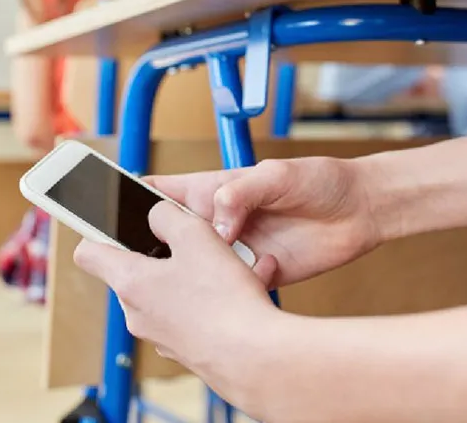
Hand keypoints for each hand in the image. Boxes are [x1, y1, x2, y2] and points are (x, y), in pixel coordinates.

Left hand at [74, 202, 283, 404]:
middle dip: (165, 253)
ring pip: (172, 291)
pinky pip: (195, 313)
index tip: (115, 224)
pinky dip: (214, 298)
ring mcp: (162, 336)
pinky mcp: (187, 349)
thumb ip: (167, 216)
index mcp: (130, 282)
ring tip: (231, 264)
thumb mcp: (194, 235)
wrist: (253, 358)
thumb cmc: (221, 301)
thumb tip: (156, 215)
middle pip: (137, 271)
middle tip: (194, 242)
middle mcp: (138, 313)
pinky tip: (246, 287)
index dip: (98, 233)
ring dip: (197, 274)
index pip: (88, 253)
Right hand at [147, 157, 384, 287]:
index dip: (127, 201)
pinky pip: (233, 289)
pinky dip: (239, 290)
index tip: (104, 214)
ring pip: (198, 271)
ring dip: (197, 278)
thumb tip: (217, 221)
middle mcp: (217, 223)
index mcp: (212, 191)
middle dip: (155, 253)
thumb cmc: (320, 181)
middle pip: (168, 239)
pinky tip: (260, 276)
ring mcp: (234, 252)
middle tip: (155, 264)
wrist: (362, 212)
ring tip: (203, 280)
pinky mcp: (255, 275)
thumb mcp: (279, 175)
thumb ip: (242, 192)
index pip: (159, 194)